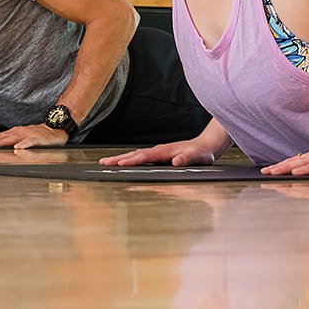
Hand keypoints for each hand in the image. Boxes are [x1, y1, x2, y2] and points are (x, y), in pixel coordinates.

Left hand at [0, 124, 68, 148]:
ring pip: (12, 139)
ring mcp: (27, 135)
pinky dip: (23, 145)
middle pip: (1, 137)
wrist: (55, 129)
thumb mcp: (21, 137)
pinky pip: (29, 142)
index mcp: (14, 133)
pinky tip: (17, 149)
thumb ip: (10, 141)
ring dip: (1, 142)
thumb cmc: (37, 135)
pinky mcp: (37, 139)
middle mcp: (18, 132)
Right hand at [99, 141, 219, 167]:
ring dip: (120, 158)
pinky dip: (129, 158)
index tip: (119, 163)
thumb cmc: (202, 154)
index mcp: (166, 151)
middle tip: (103, 162)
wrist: (206, 145)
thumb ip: (187, 159)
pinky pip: (140, 156)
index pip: (145, 156)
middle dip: (118, 158)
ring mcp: (158, 152)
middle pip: (135, 154)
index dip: (132, 160)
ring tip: (106, 162)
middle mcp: (159, 150)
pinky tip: (122, 162)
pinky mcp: (158, 155)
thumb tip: (176, 161)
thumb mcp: (198, 158)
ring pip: (136, 154)